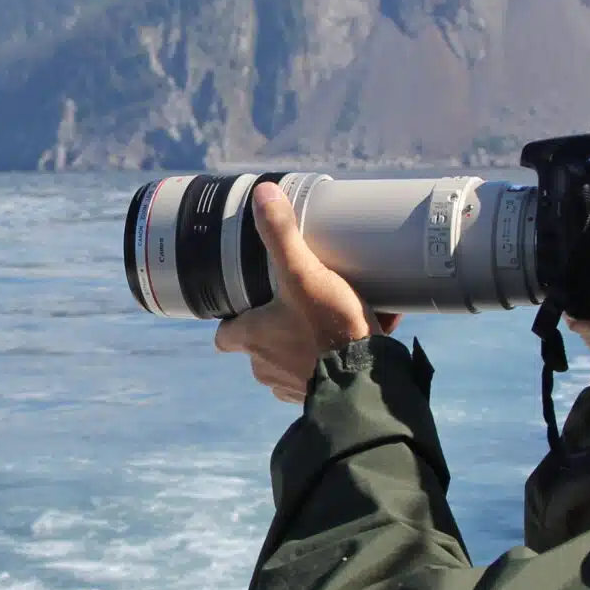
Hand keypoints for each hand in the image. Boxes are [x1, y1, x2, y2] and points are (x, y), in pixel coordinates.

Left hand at [212, 183, 398, 403]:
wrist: (364, 384)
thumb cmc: (328, 330)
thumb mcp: (304, 274)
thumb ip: (282, 235)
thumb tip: (263, 193)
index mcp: (252, 338)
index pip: (224, 333)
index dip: (232, 320)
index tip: (246, 303)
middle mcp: (265, 367)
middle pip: (259, 345)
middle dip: (276, 327)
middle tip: (298, 303)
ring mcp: (291, 385)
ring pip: (291, 359)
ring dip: (305, 343)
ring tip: (331, 319)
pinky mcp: (320, 396)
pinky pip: (320, 372)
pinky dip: (331, 358)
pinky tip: (353, 340)